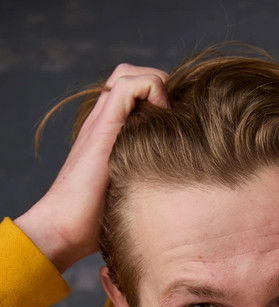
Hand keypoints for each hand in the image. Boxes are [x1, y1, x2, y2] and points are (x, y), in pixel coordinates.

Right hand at [14, 64, 168, 272]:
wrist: (66, 228)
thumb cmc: (97, 225)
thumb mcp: (132, 197)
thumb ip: (148, 185)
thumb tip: (182, 201)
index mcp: (111, 136)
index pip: (137, 95)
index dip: (162, 102)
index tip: (180, 130)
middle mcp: (105, 123)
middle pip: (132, 77)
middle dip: (162, 90)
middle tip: (177, 122)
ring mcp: (102, 123)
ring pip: (130, 74)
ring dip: (157, 87)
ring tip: (169, 121)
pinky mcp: (103, 127)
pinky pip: (129, 85)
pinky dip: (152, 91)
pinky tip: (162, 122)